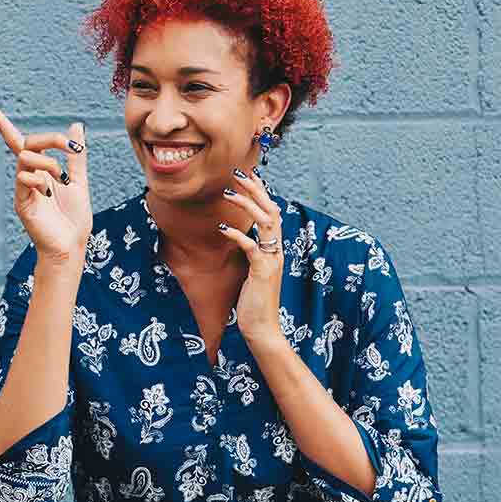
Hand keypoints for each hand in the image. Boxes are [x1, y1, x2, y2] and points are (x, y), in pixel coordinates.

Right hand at [0, 101, 92, 261]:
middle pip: (26, 143)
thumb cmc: (74, 218)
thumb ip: (76, 154)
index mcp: (39, 170)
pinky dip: (40, 180)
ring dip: (48, 162)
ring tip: (61, 179)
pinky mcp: (21, 203)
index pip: (17, 141)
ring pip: (25, 157)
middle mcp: (27, 177)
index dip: (0, 122)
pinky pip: (24, 179)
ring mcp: (22, 189)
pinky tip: (49, 194)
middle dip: (50, 139)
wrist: (72, 245)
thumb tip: (76, 126)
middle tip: (71, 147)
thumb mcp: (79, 180)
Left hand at [217, 167, 285, 344]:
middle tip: (238, 172)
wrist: (262, 328)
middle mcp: (277, 251)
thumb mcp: (253, 271)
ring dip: (247, 205)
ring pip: (265, 223)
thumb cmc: (254, 301)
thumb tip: (242, 236)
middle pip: (271, 210)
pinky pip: (252, 248)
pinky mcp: (262, 272)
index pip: (271, 212)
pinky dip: (239, 235)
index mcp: (275, 249)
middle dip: (255, 189)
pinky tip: (223, 228)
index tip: (248, 175)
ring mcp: (272, 261)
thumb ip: (251, 252)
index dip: (261, 192)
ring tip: (229, 192)